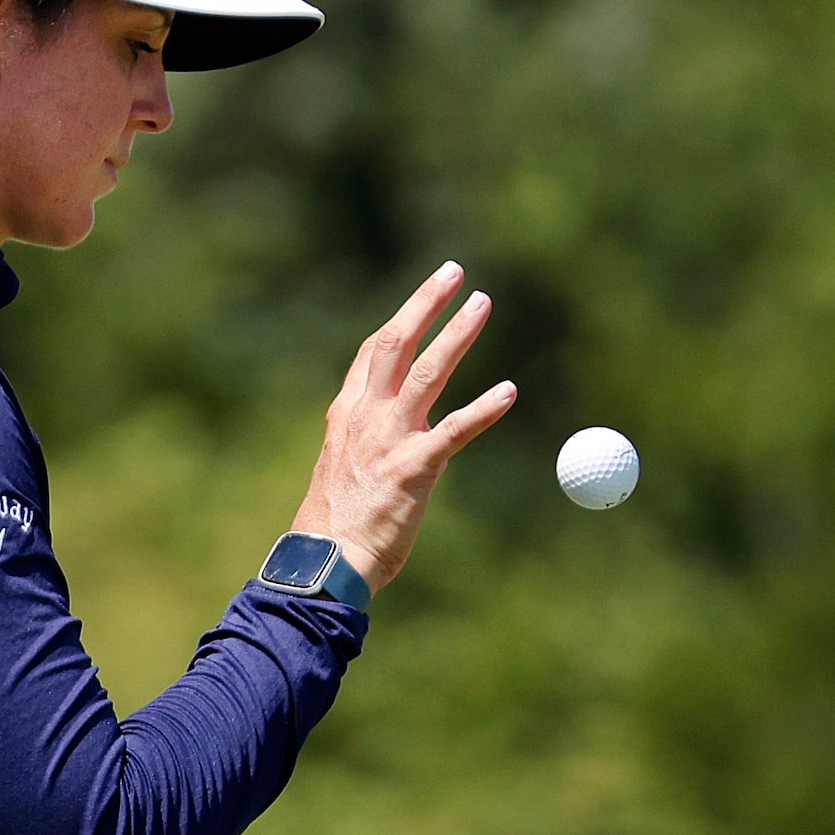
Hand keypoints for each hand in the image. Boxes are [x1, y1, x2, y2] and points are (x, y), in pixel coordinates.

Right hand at [292, 261, 516, 590]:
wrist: (325, 563)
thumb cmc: (336, 527)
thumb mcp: (346, 470)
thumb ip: (371, 444)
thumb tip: (403, 439)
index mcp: (348, 415)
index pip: (375, 352)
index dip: (403, 318)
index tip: (427, 293)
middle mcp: (367, 417)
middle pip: (397, 343)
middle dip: (426, 303)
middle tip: (454, 271)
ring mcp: (389, 439)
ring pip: (428, 371)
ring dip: (457, 334)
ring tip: (482, 303)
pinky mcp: (414, 468)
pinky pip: (455, 430)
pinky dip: (485, 408)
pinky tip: (509, 391)